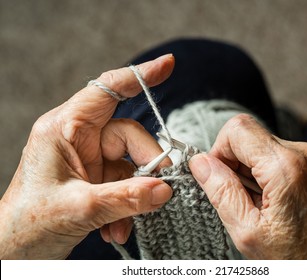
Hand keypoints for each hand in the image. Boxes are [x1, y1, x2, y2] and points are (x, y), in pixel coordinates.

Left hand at [0, 54, 174, 258]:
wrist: (15, 251)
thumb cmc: (28, 223)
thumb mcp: (80, 208)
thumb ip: (126, 197)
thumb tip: (164, 189)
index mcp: (65, 129)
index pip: (106, 91)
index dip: (138, 77)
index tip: (168, 65)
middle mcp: (79, 138)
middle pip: (130, 137)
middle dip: (146, 167)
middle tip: (158, 193)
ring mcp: (90, 159)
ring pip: (132, 164)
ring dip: (135, 196)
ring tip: (123, 223)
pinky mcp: (97, 178)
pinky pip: (126, 184)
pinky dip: (128, 206)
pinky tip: (116, 229)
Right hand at [189, 114, 306, 258]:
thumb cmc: (299, 260)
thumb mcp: (248, 231)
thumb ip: (221, 191)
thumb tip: (200, 163)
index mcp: (285, 167)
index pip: (236, 129)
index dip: (218, 151)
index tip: (218, 177)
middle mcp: (303, 153)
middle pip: (248, 135)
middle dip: (233, 162)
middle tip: (239, 197)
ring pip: (260, 145)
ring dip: (249, 170)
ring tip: (258, 203)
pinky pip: (276, 155)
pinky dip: (264, 173)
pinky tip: (270, 200)